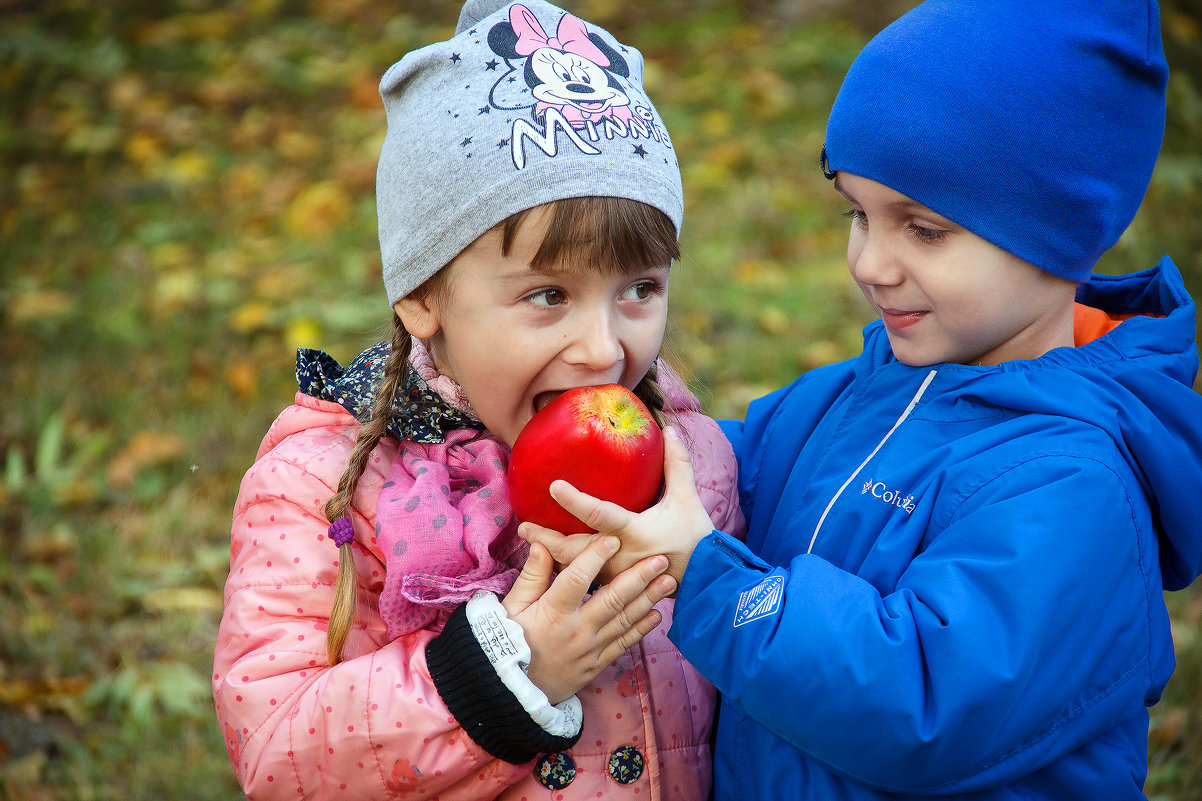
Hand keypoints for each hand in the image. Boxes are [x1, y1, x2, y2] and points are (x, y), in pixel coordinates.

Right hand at [501, 537, 675, 704]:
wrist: (514, 689)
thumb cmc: (511, 639)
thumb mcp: (513, 606)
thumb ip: (531, 575)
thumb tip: (541, 544)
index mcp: (553, 612)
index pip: (578, 579)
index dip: (596, 556)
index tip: (614, 538)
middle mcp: (576, 630)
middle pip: (612, 599)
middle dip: (639, 577)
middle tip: (660, 559)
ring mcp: (590, 648)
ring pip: (624, 620)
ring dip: (649, 599)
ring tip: (669, 582)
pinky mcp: (598, 663)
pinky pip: (624, 644)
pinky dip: (642, 629)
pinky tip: (657, 615)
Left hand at [520, 427, 712, 586]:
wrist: (705, 579)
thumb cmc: (695, 537)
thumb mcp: (687, 498)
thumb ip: (676, 464)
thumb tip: (667, 429)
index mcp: (635, 532)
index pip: (600, 515)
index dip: (575, 501)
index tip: (553, 486)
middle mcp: (621, 555)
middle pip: (576, 550)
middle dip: (547, 540)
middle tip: (524, 527)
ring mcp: (616, 574)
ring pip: (577, 568)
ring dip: (551, 555)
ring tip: (530, 541)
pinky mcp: (616, 585)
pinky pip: (586, 577)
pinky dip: (566, 568)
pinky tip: (550, 558)